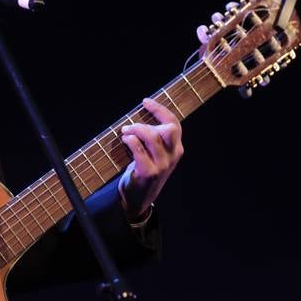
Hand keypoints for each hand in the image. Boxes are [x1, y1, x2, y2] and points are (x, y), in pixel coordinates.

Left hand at [118, 97, 183, 221]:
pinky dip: (131, 141)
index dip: (160, 110)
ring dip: (135, 130)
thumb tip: (140, 117)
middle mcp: (173, 156)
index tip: (145, 102)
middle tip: (131, 125)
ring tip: (125, 132)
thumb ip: (154, 138)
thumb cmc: (144, 171)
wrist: (138, 199)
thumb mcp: (155, 154)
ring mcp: (162, 165)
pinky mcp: (149, 172)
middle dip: (148, 122)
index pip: (174, 123)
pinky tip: (125, 140)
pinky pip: (139, 150)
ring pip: (152, 137)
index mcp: (176, 149)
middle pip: (169, 129)